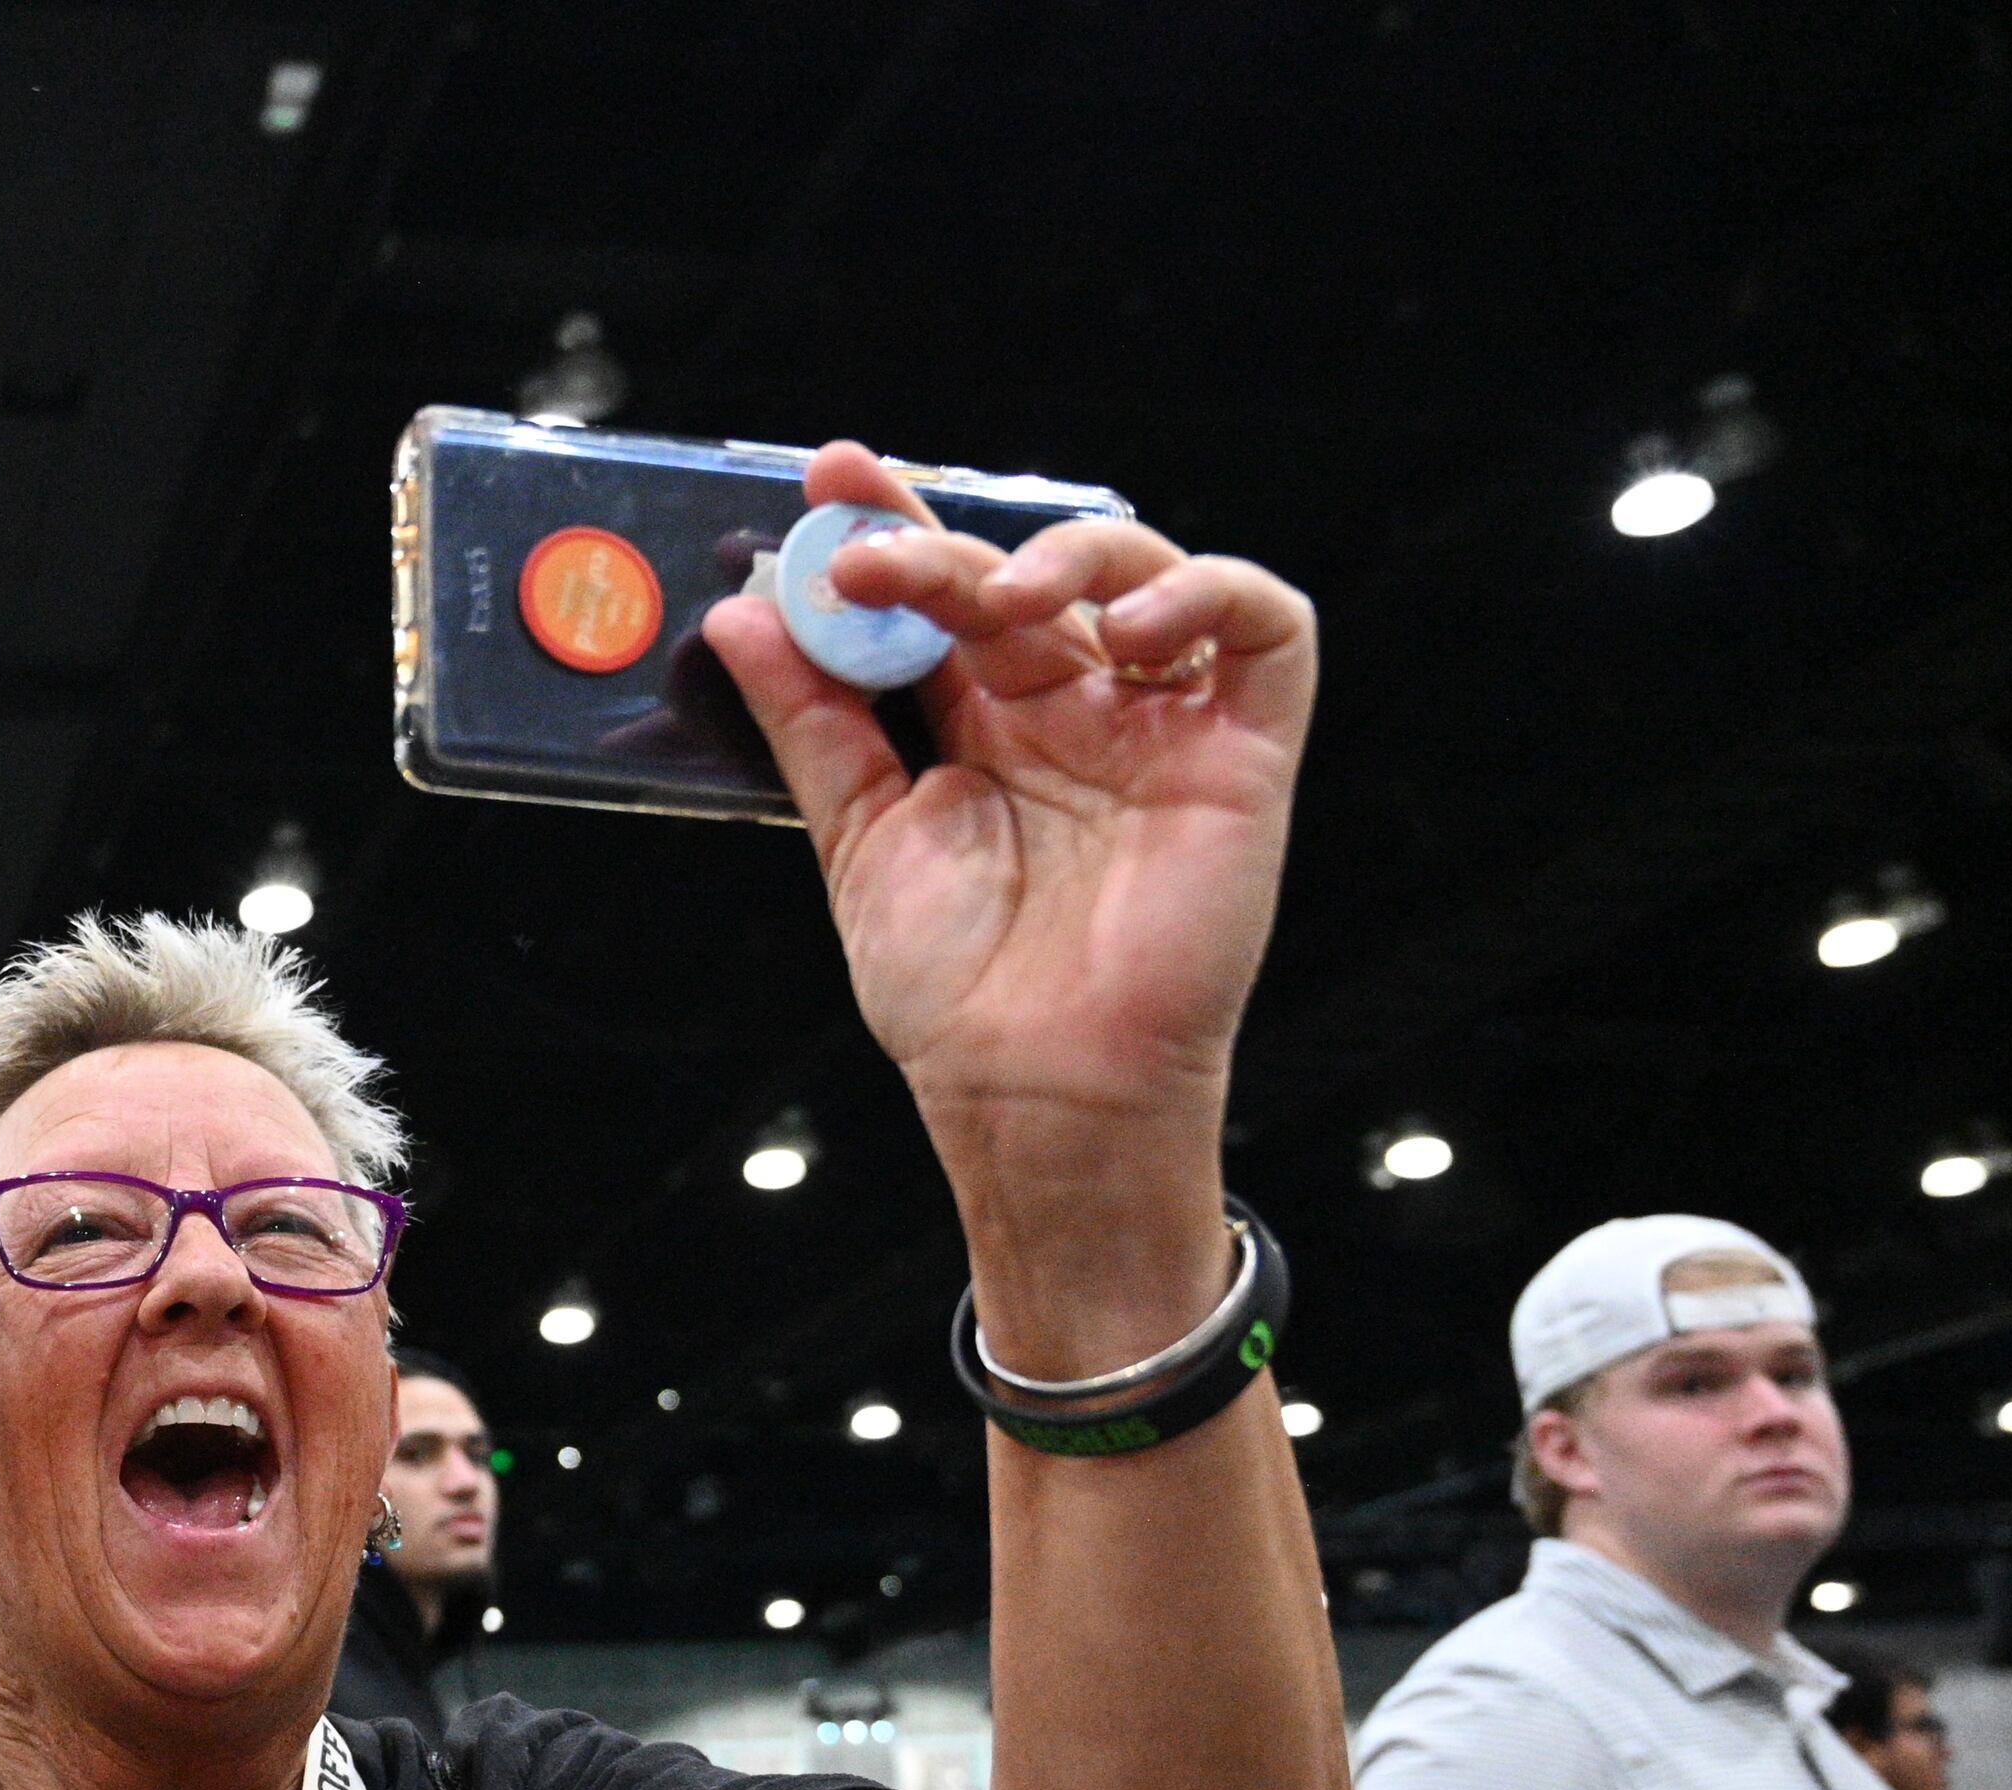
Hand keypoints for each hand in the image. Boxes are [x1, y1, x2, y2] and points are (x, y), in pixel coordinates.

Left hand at [699, 444, 1315, 1198]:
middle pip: (1022, 576)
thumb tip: (743, 615)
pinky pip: (1267, 630)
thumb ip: (812, 725)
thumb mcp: (859, 838)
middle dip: (941, 549)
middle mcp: (1074, 707)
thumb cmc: (954, 988)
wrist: (1030, 1090)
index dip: (895, 524)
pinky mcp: (1244, 752)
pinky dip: (1211, 594)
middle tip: (864, 559)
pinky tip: (1132, 629)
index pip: (943, 593)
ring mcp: (1160, 724)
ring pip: (1145, 571)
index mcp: (985, 722)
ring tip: (999, 599)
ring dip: (1070, 555)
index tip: (829, 477)